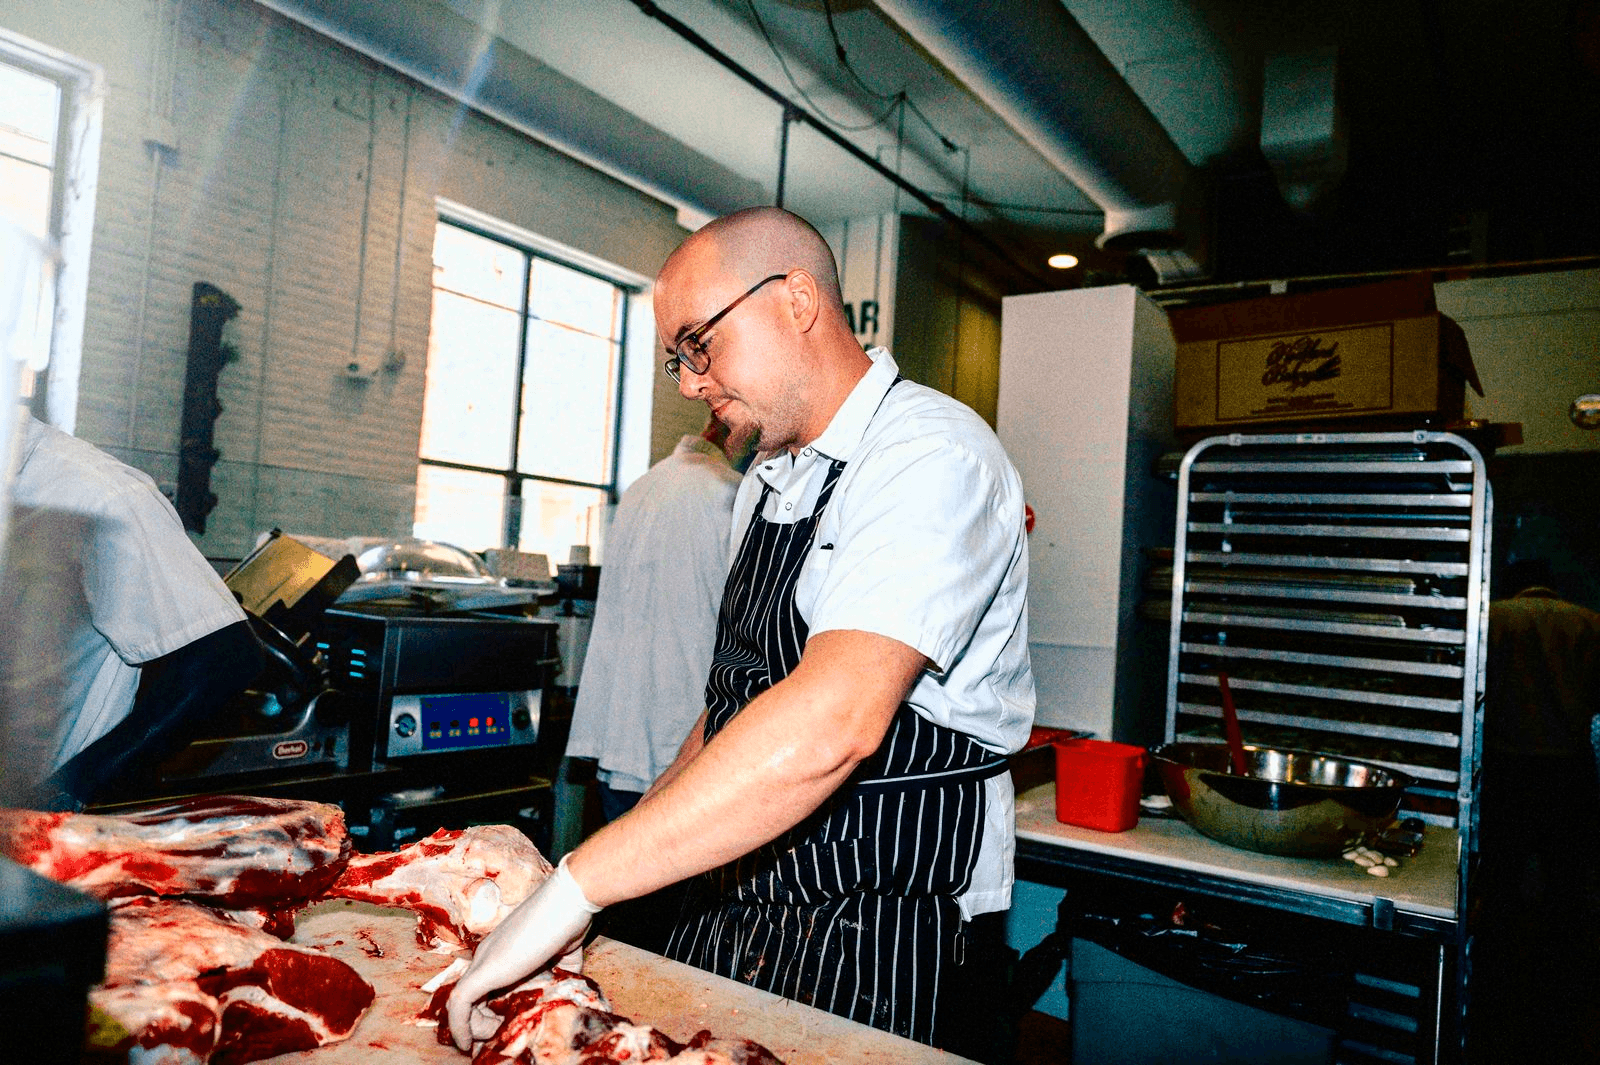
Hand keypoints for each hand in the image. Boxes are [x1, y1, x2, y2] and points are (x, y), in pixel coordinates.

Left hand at [445, 855, 600, 1050]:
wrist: (570, 901)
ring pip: (461, 1003)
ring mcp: (484, 960)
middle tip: (497, 1039)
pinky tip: (468, 1042)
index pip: (484, 987)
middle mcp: (487, 954)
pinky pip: (460, 1003)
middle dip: (479, 1024)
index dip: (489, 1012)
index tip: (505, 1027)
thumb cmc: (569, 920)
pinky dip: (460, 1026)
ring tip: (495, 1039)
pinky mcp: (486, 970)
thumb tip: (567, 989)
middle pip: (470, 997)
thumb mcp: (564, 956)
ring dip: (473, 1028)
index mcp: (502, 950)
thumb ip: (560, 973)